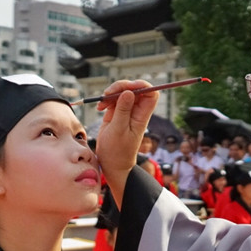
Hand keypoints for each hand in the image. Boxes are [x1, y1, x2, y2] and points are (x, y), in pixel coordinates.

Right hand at [95, 80, 157, 204]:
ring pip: (122, 92)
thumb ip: (123, 110)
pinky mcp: (115, 113)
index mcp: (141, 116)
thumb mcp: (118, 131)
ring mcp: (125, 111)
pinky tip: (99, 108)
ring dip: (111, 93)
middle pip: (134, 89)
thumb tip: (129, 92)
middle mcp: (135, 112)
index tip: (129, 87)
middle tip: (109, 93)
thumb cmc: (117, 152)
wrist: (111, 164)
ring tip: (101, 104)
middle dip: (121, 87)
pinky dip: (105, 100)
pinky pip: (112, 100)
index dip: (143, 86)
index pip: (151, 94)